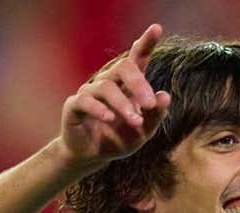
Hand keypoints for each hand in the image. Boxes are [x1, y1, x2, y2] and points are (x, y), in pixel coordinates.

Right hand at [57, 24, 171, 168]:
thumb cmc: (119, 139)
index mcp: (128, 85)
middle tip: (149, 103)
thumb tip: (165, 96)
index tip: (157, 28)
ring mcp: (90, 92)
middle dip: (139, 84)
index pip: (137, 58)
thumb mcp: (143, 132)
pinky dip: (99, 109)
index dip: (146, 42)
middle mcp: (109, 83)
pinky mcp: (74, 106)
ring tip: (135, 121)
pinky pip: (85, 101)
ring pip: (107, 87)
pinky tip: (109, 118)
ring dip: (123, 105)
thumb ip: (155, 116)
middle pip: (123, 68)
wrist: (93, 157)